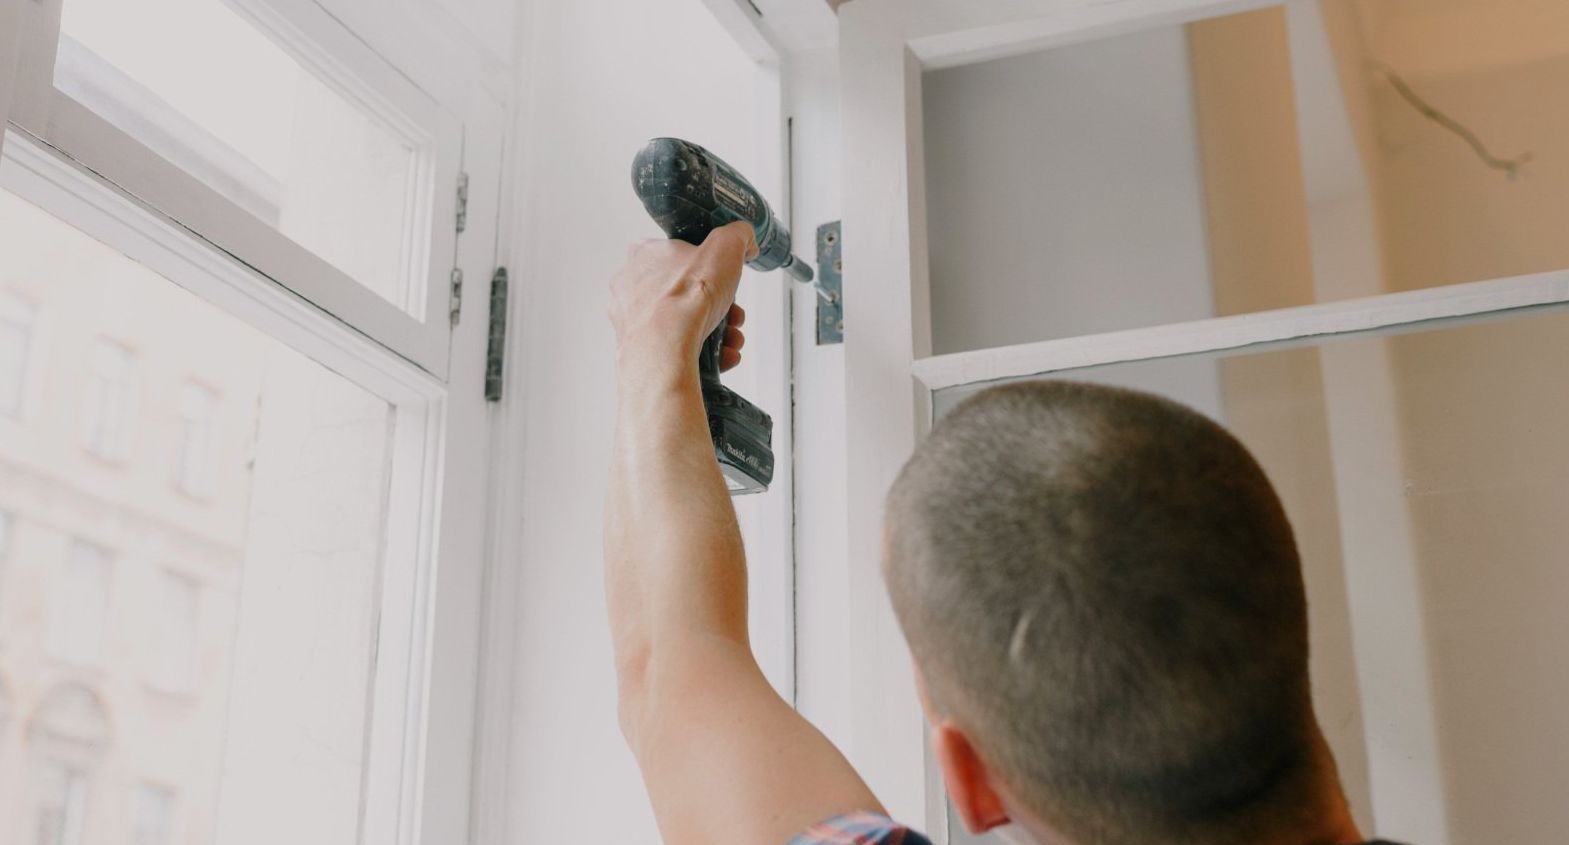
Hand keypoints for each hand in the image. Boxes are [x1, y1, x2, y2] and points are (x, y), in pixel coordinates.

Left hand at [609, 221, 757, 371]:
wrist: (665, 349)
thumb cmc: (685, 298)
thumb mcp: (725, 247)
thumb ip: (737, 236)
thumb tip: (743, 238)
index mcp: (645, 254)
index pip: (681, 256)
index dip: (711, 270)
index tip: (727, 283)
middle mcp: (631, 286)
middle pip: (686, 294)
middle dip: (718, 307)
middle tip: (734, 316)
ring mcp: (631, 319)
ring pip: (681, 324)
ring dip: (714, 332)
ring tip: (731, 340)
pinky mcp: (637, 349)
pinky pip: (674, 348)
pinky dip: (701, 353)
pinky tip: (720, 356)